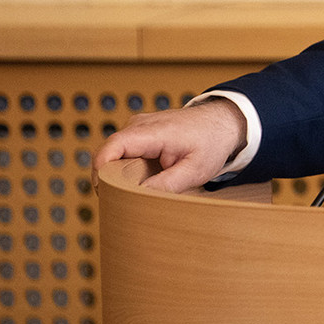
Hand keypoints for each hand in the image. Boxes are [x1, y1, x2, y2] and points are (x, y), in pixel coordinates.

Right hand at [93, 99, 246, 193]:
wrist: (222, 123)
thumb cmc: (211, 144)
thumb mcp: (195, 170)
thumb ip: (166, 185)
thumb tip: (136, 198)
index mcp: (154, 131)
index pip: (113, 147)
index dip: (100, 171)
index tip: (105, 193)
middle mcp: (139, 124)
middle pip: (108, 153)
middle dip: (110, 178)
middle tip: (124, 200)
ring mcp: (137, 126)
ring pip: (113, 154)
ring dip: (119, 173)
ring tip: (137, 190)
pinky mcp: (138, 132)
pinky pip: (122, 152)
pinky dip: (126, 167)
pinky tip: (142, 179)